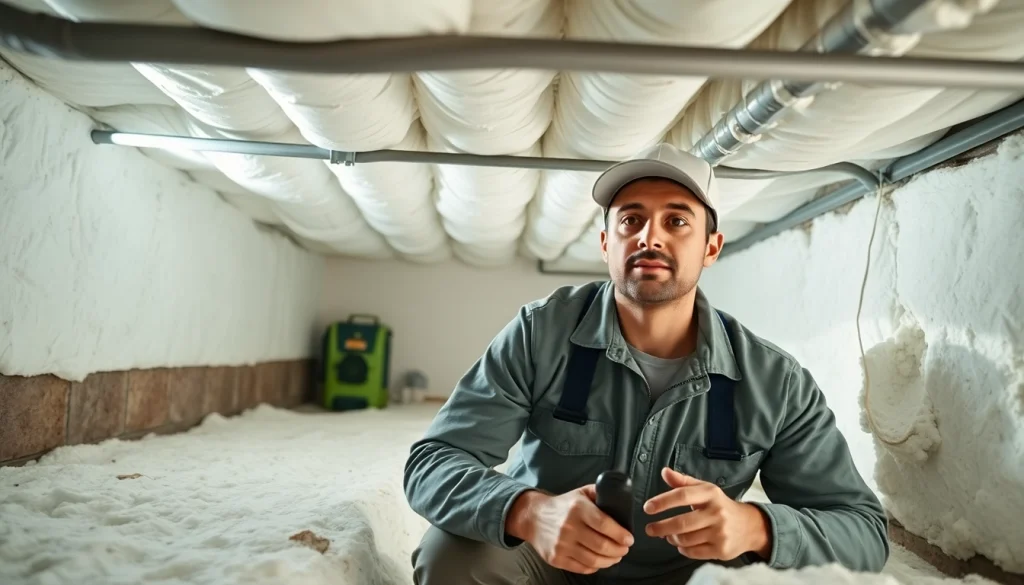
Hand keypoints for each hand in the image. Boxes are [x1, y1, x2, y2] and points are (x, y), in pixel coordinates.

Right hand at [507, 486, 633, 573]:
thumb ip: (600, 492)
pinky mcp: (556, 558)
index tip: (629, 539)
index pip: (605, 524)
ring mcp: (561, 545)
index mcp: (577, 508)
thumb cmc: (562, 505)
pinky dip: (595, 567)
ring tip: (616, 556)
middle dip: (619, 550)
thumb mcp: (581, 492)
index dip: (621, 534)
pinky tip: (600, 561)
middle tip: (625, 549)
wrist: (533, 517)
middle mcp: (569, 527)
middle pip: (602, 545)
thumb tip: (620, 497)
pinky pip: (582, 568)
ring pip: (593, 560)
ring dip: (610, 560)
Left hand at [643, 468, 771, 560]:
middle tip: (650, 529)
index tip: (648, 508)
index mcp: (710, 494)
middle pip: (681, 523)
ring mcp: (720, 533)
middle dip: (661, 527)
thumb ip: (683, 482)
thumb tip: (664, 471)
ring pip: (685, 539)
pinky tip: (682, 544)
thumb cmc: (720, 505)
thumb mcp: (705, 489)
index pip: (682, 495)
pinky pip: (693, 552)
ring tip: (669, 535)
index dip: (662, 502)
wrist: (749, 526)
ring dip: (672, 538)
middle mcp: (716, 512)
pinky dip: (683, 549)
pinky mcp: (721, 550)